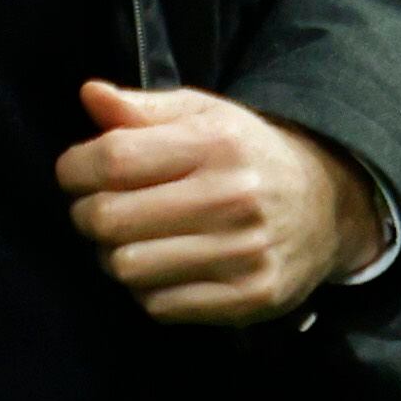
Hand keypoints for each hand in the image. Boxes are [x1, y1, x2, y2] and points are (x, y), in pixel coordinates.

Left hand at [57, 80, 385, 325]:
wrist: (327, 205)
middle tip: (99, 210)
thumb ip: (142, 109)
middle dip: (88, 215)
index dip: (75, 169)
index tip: (74, 173)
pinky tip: (164, 268)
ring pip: (127, 268)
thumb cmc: (245, 155)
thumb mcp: (202, 116)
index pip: (114, 159)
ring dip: (115, 256)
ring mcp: (243, 253)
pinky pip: (158, 306)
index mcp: (216, 144)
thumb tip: (89, 94)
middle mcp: (233, 197)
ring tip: (132, 240)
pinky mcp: (249, 298)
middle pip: (109, 219)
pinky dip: (148, 290)